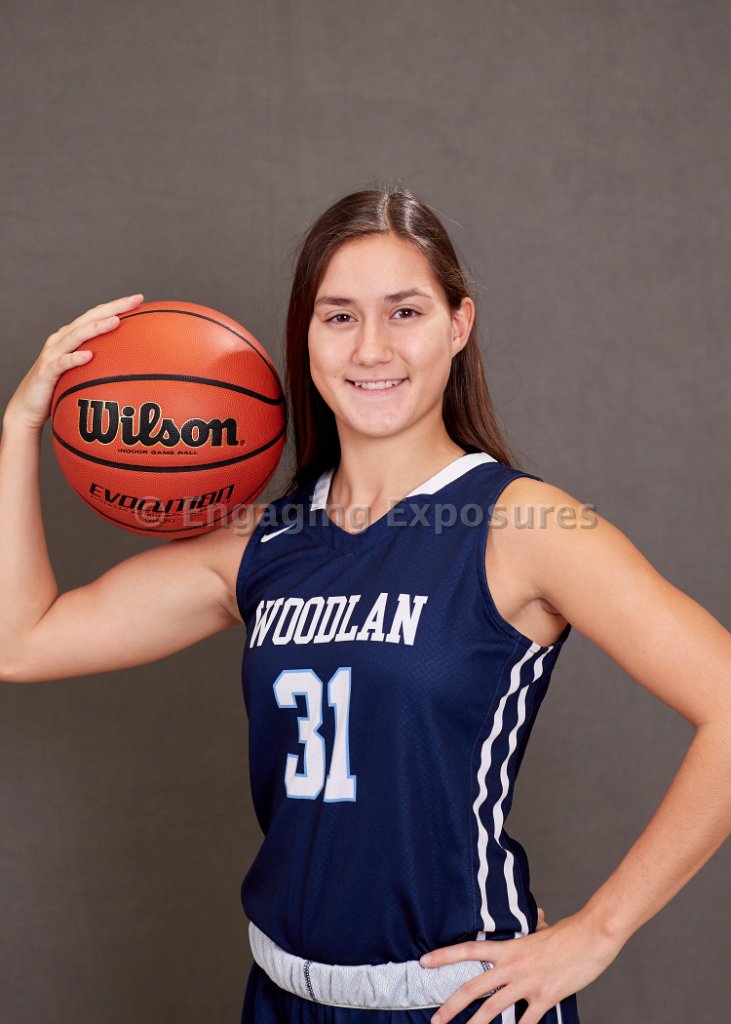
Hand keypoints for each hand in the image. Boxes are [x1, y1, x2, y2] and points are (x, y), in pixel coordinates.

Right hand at [3, 293, 143, 432]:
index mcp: (70, 337)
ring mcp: (52, 354)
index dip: (115, 306)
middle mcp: (61, 340)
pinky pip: (61, 363)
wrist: (27, 406)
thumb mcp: (81, 371)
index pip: (95, 316)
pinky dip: (74, 358)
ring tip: (115, 321)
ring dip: (95, 328)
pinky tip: (88, 355)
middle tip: (135, 300)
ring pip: (76, 336)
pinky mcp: (46, 372)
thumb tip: (131, 364)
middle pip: (88, 319)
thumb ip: (99, 362)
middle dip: (112, 308)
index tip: (138, 299)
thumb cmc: (58, 389)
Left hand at [420, 908, 622, 1023]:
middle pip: (474, 986)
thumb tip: (538, 915)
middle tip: (434, 1019)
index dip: (444, 955)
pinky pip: (526, 1022)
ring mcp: (528, 982)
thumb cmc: (568, 934)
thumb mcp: (543, 931)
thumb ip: (535, 928)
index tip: (424, 962)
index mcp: (508, 948)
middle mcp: (513, 965)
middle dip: (451, 1005)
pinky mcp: (545, 997)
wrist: (591, 936)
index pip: (469, 949)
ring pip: (493, 1007)